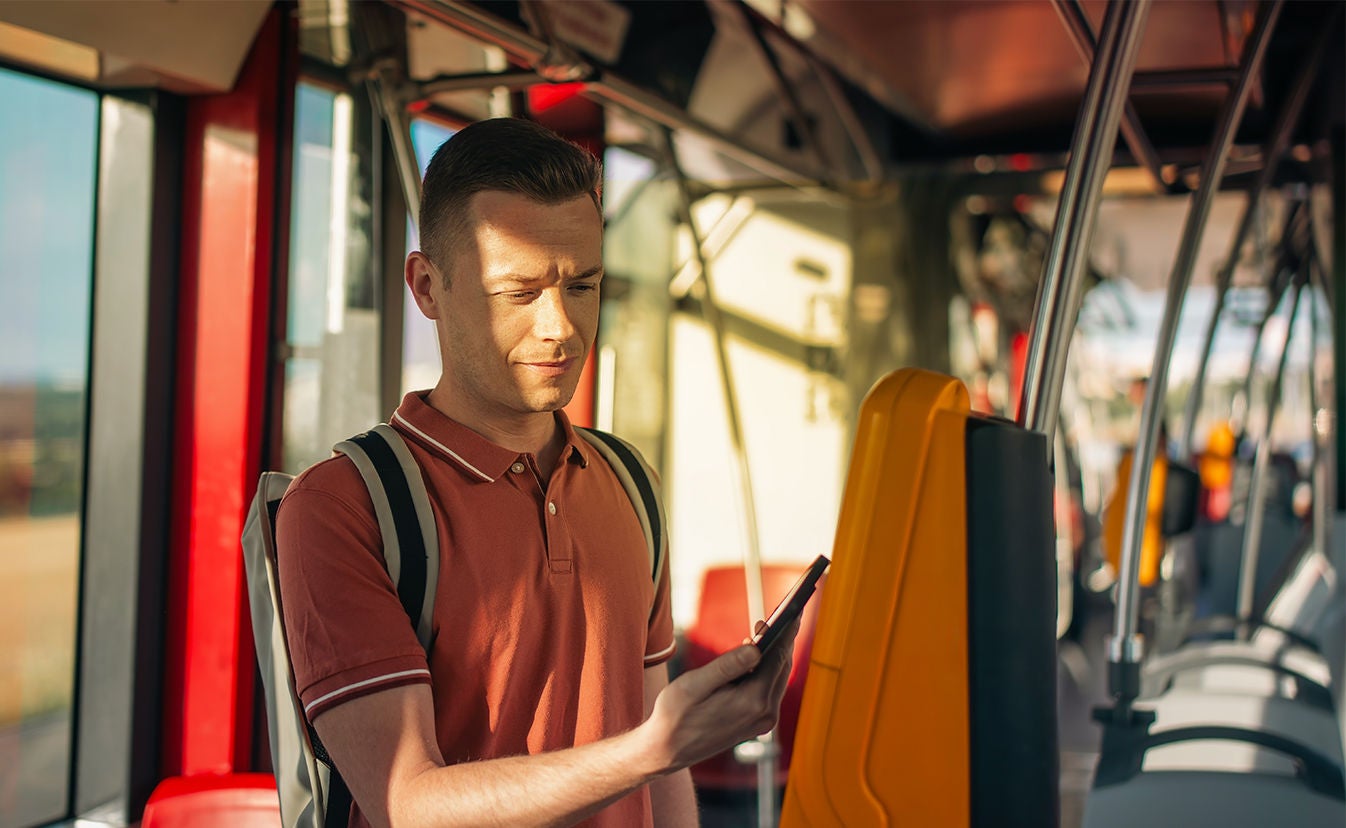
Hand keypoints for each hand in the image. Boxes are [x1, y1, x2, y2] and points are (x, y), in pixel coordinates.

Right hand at [639, 618, 799, 773]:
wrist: (666, 751)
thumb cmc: (674, 715)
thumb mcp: (694, 684)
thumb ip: (727, 666)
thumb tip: (756, 647)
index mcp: (752, 701)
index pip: (778, 658)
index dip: (786, 631)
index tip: (794, 609)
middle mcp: (764, 713)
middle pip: (782, 667)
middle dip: (782, 639)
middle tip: (778, 614)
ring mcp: (763, 721)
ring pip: (777, 678)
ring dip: (774, 654)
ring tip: (764, 630)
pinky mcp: (757, 724)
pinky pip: (769, 690)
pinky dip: (766, 670)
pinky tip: (755, 656)